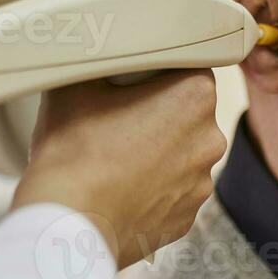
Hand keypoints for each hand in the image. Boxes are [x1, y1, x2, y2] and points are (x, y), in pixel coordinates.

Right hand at [12, 70, 226, 269]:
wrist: (68, 224)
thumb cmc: (74, 153)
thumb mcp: (74, 85)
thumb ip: (95, 60)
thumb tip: (91, 54)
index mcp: (194, 97)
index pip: (188, 64)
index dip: (158, 67)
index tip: (133, 76)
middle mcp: (209, 140)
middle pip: (188, 111)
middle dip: (158, 109)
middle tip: (116, 115)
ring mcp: (200, 184)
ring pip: (180, 154)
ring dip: (156, 151)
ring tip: (114, 156)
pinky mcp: (185, 219)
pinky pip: (172, 191)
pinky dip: (152, 188)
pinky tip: (119, 186)